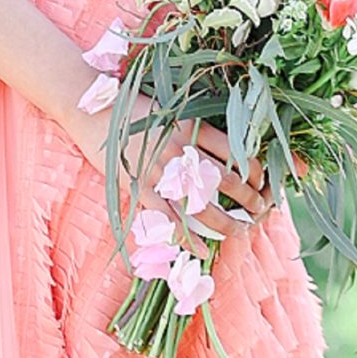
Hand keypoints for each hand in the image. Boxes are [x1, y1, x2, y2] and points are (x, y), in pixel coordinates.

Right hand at [69, 87, 274, 262]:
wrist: (93, 111)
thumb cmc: (133, 107)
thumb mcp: (170, 110)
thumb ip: (195, 129)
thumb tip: (226, 151)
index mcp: (191, 125)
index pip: (235, 151)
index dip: (255, 171)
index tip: (263, 180)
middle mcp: (179, 149)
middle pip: (226, 180)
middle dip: (250, 199)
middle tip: (261, 208)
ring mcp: (160, 172)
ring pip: (204, 206)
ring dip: (228, 222)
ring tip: (241, 230)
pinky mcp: (141, 189)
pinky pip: (170, 221)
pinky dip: (190, 239)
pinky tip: (205, 250)